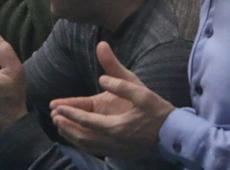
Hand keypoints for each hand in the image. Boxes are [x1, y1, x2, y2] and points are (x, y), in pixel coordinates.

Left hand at [50, 42, 173, 158]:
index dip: (70, 113)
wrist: (175, 135)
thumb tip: (101, 76)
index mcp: (116, 126)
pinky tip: (78, 137)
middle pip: (82, 136)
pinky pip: (96, 149)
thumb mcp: (141, 91)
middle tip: (54, 117)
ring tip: (61, 126)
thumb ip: (120, 82)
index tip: (56, 107)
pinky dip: (83, 144)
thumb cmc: (158, 111)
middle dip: (66, 126)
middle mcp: (113, 142)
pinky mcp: (120, 153)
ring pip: (88, 146)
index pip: (86, 120)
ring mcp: (116, 150)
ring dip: (72, 136)